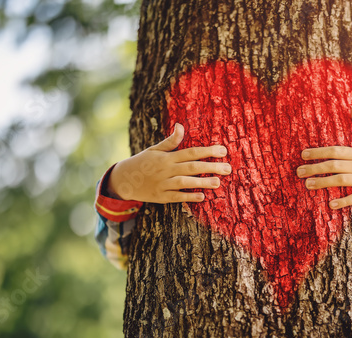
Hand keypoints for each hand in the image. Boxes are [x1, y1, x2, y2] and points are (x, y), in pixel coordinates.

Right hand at [106, 123, 231, 202]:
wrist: (124, 180)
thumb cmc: (143, 162)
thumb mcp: (155, 149)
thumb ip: (170, 140)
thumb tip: (180, 126)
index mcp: (166, 157)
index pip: (190, 152)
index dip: (207, 151)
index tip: (223, 151)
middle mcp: (166, 170)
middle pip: (191, 167)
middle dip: (210, 167)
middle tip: (228, 168)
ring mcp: (163, 184)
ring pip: (184, 182)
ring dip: (202, 182)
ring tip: (218, 182)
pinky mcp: (160, 197)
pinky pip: (176, 197)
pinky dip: (188, 197)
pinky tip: (202, 197)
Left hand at [297, 106, 351, 209]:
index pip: (336, 150)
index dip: (319, 152)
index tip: (303, 154)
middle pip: (335, 165)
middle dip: (315, 168)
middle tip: (298, 172)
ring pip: (342, 181)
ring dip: (324, 183)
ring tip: (308, 185)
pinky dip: (344, 201)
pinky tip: (330, 204)